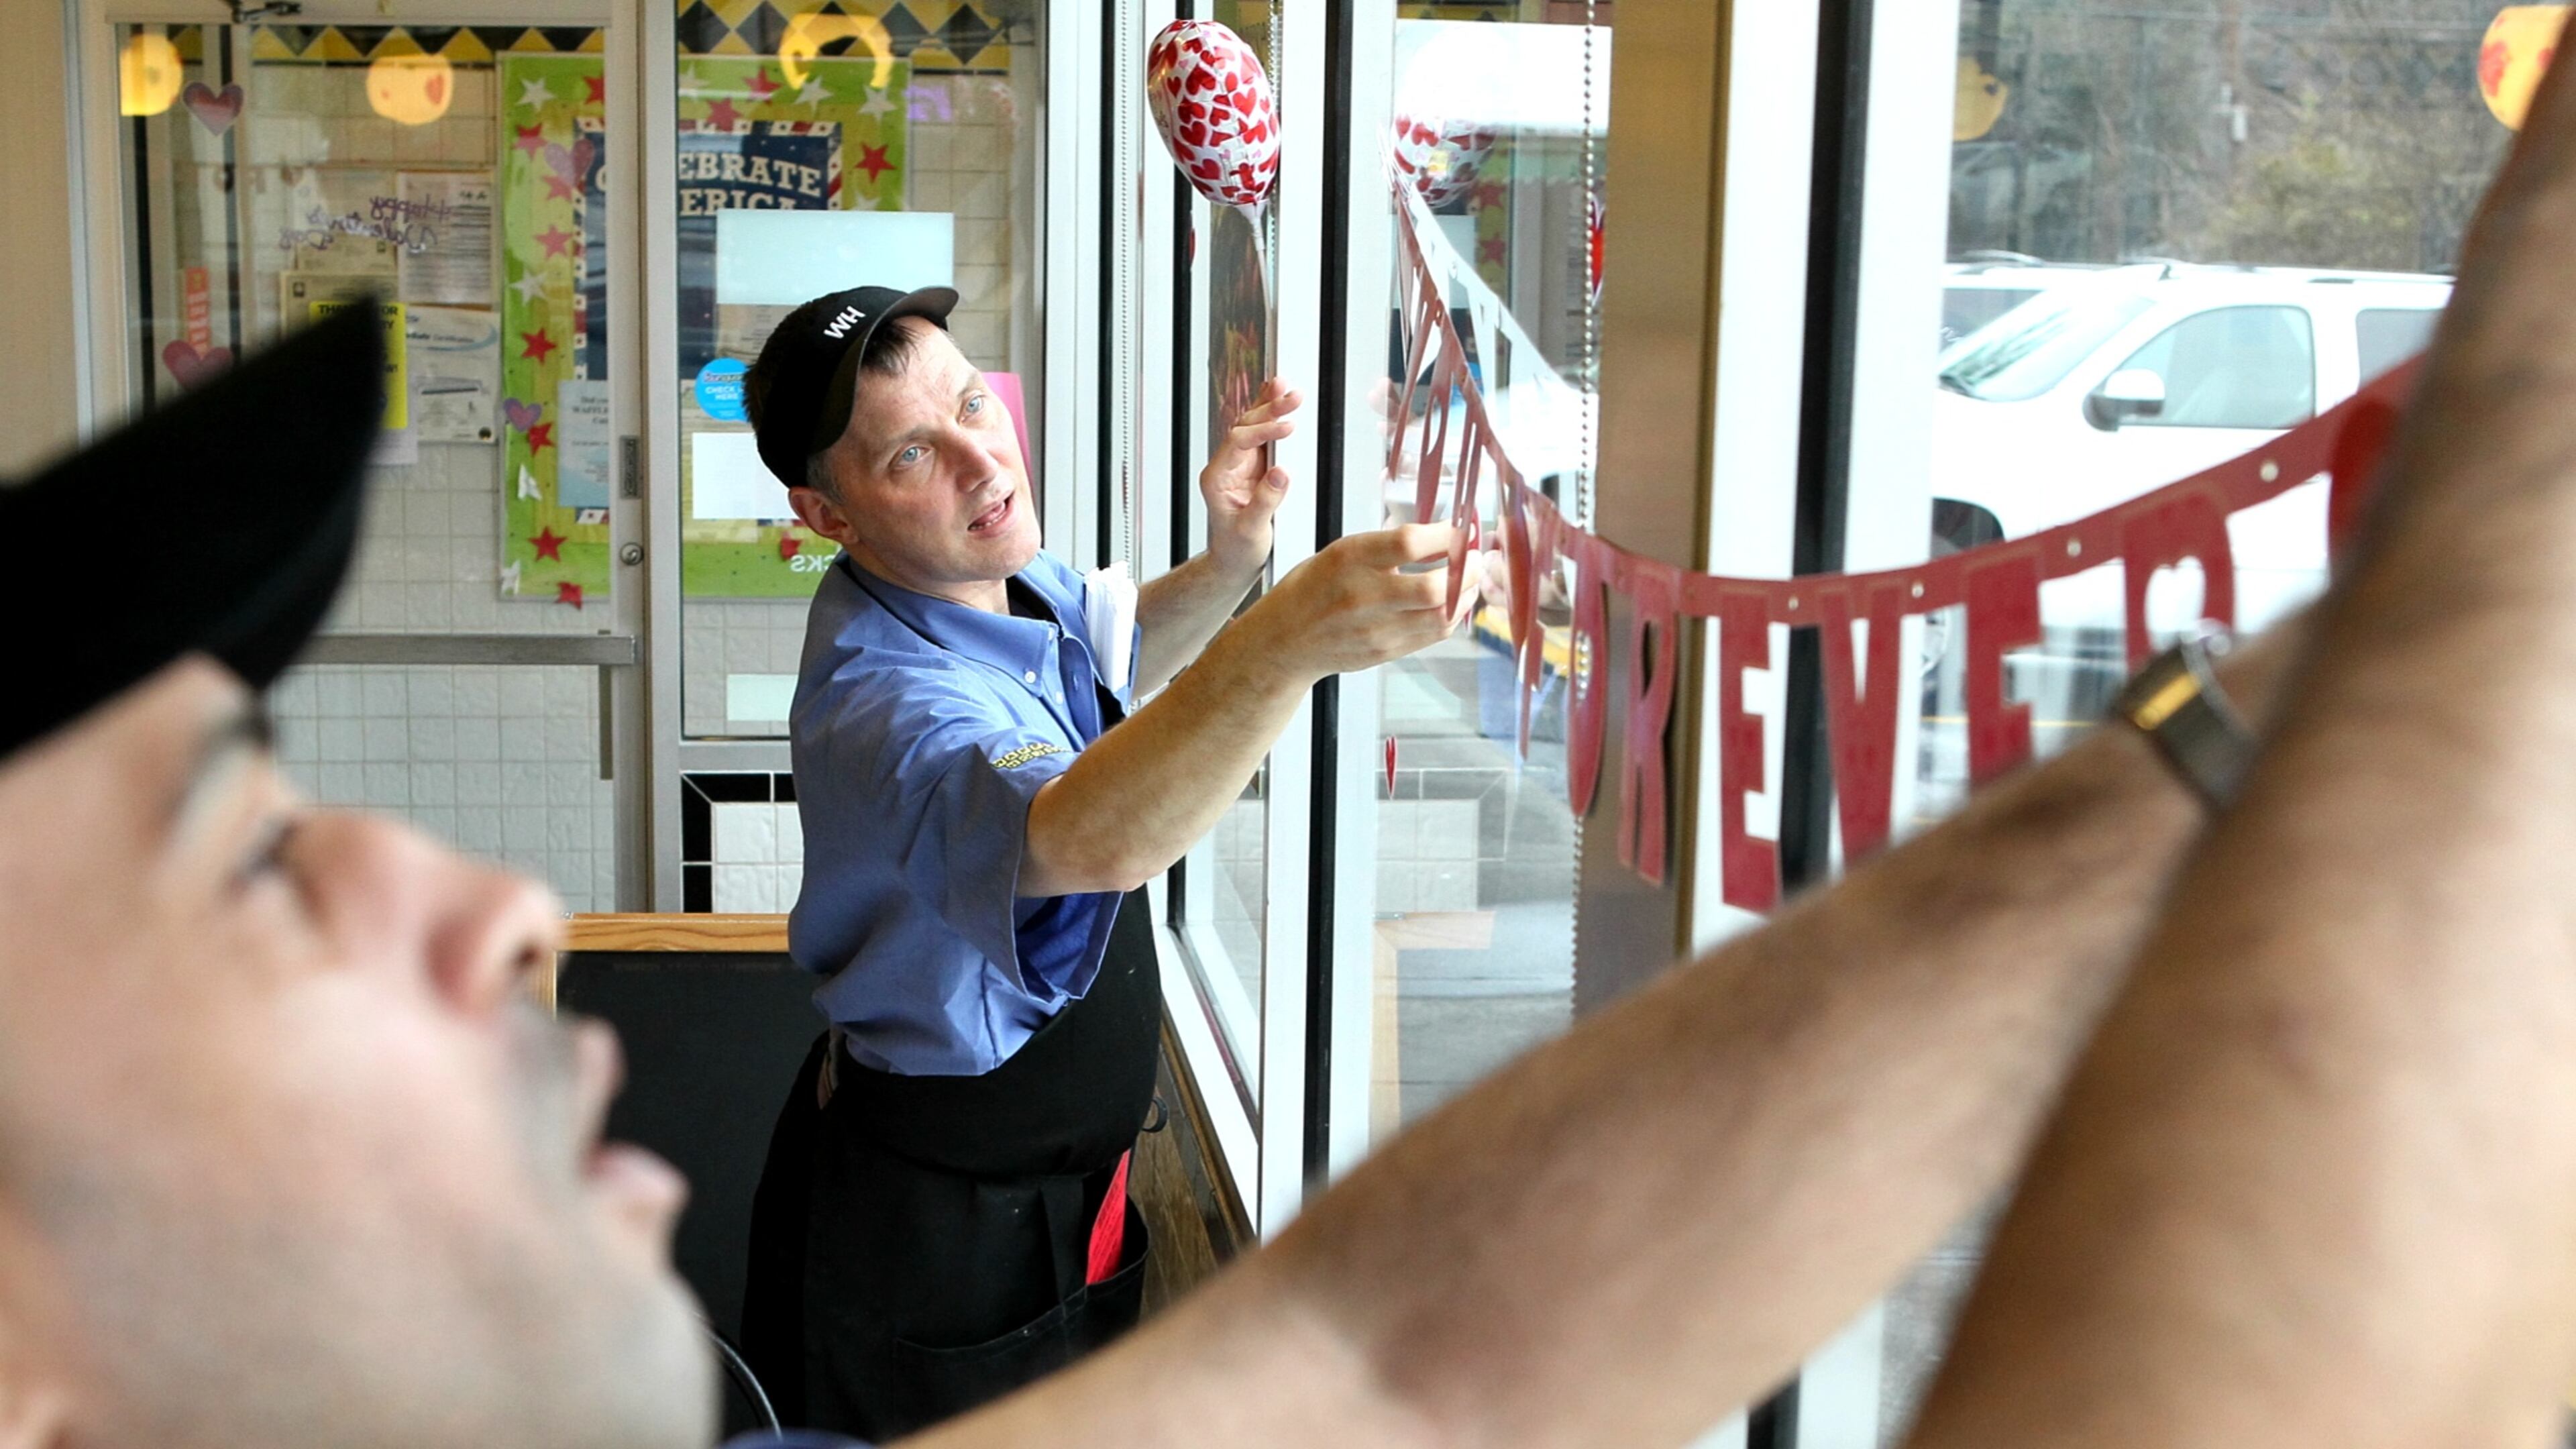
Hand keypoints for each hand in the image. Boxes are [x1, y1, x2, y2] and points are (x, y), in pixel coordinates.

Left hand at [1203, 379, 1302, 577]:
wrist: (1233, 561)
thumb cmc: (1237, 549)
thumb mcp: (1252, 530)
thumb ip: (1266, 501)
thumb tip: (1282, 473)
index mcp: (1216, 478)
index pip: (1238, 442)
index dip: (1263, 431)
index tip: (1287, 427)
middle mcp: (1225, 466)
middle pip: (1245, 427)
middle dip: (1269, 410)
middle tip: (1293, 396)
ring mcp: (1239, 465)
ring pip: (1252, 426)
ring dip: (1270, 406)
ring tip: (1287, 386)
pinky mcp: (1253, 467)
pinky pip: (1261, 436)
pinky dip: (1271, 418)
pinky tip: (1279, 398)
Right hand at [1247, 524, 1480, 683]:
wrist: (1285, 641)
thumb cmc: (1312, 589)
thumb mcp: (1340, 552)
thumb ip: (1386, 547)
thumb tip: (1442, 537)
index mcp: (1349, 560)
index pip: (1410, 542)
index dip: (1446, 534)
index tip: (1461, 529)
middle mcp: (1363, 597)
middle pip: (1434, 588)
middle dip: (1468, 569)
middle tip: (1478, 557)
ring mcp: (1375, 630)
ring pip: (1442, 615)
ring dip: (1467, 594)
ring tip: (1472, 578)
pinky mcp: (1385, 652)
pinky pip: (1434, 634)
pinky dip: (1453, 614)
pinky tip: (1456, 600)